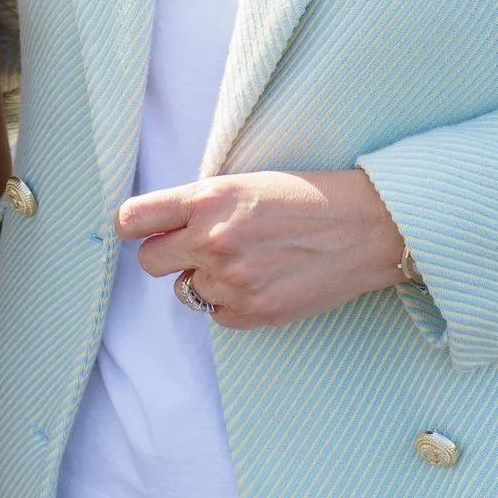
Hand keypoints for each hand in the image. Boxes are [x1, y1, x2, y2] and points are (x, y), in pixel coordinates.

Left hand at [120, 169, 407, 330]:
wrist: (365, 228)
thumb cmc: (308, 198)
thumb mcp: (246, 183)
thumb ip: (200, 204)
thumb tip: (160, 228)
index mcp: (208, 198)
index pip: (133, 219)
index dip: (132, 227)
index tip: (138, 231)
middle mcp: (212, 239)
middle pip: (150, 261)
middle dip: (168, 255)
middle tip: (196, 247)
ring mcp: (232, 280)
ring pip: (185, 290)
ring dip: (205, 279)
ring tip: (245, 261)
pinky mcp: (253, 312)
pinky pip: (218, 314)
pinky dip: (232, 302)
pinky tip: (263, 281)